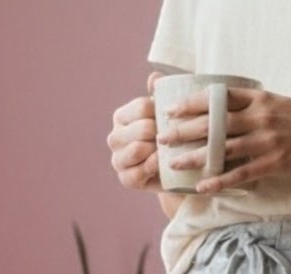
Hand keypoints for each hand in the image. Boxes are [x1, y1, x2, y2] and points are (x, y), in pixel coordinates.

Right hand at [107, 71, 170, 191]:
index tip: (175, 119)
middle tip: (175, 139)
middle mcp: (115, 137)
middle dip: (161, 134)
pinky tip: (163, 164)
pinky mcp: (125, 179)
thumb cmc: (172, 137)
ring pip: (137, 149)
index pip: (143, 107)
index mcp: (122, 116)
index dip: (162, 113)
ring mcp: (117, 159)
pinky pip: (139, 171)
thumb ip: (160, 94)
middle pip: (142, 128)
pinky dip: (153, 167)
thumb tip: (154, 77)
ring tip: (169, 151)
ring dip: (157, 151)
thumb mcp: (168, 115)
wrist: (176, 171)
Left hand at [154, 85, 290, 192]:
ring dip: (194, 156)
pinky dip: (219, 180)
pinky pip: (240, 173)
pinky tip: (202, 186)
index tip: (171, 109)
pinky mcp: (274, 162)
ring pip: (221, 148)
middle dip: (183, 130)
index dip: (191, 104)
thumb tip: (227, 114)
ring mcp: (266, 140)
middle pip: (213, 122)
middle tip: (161, 137)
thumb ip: (252, 108)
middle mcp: (258, 117)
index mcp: (258, 98)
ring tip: (172, 162)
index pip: (217, 97)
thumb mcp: (278, 103)